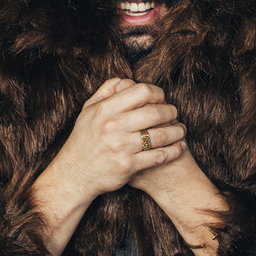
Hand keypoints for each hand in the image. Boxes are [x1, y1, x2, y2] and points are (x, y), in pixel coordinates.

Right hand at [51, 78, 186, 204]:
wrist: (74, 175)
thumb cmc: (83, 140)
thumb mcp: (88, 111)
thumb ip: (106, 91)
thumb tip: (126, 80)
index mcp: (105, 109)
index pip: (141, 91)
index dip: (157, 93)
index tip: (162, 98)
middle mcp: (113, 126)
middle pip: (154, 111)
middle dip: (170, 111)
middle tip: (175, 113)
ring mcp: (121, 146)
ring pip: (160, 134)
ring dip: (176, 131)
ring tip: (181, 130)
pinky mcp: (128, 166)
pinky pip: (159, 156)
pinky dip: (174, 151)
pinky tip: (180, 148)